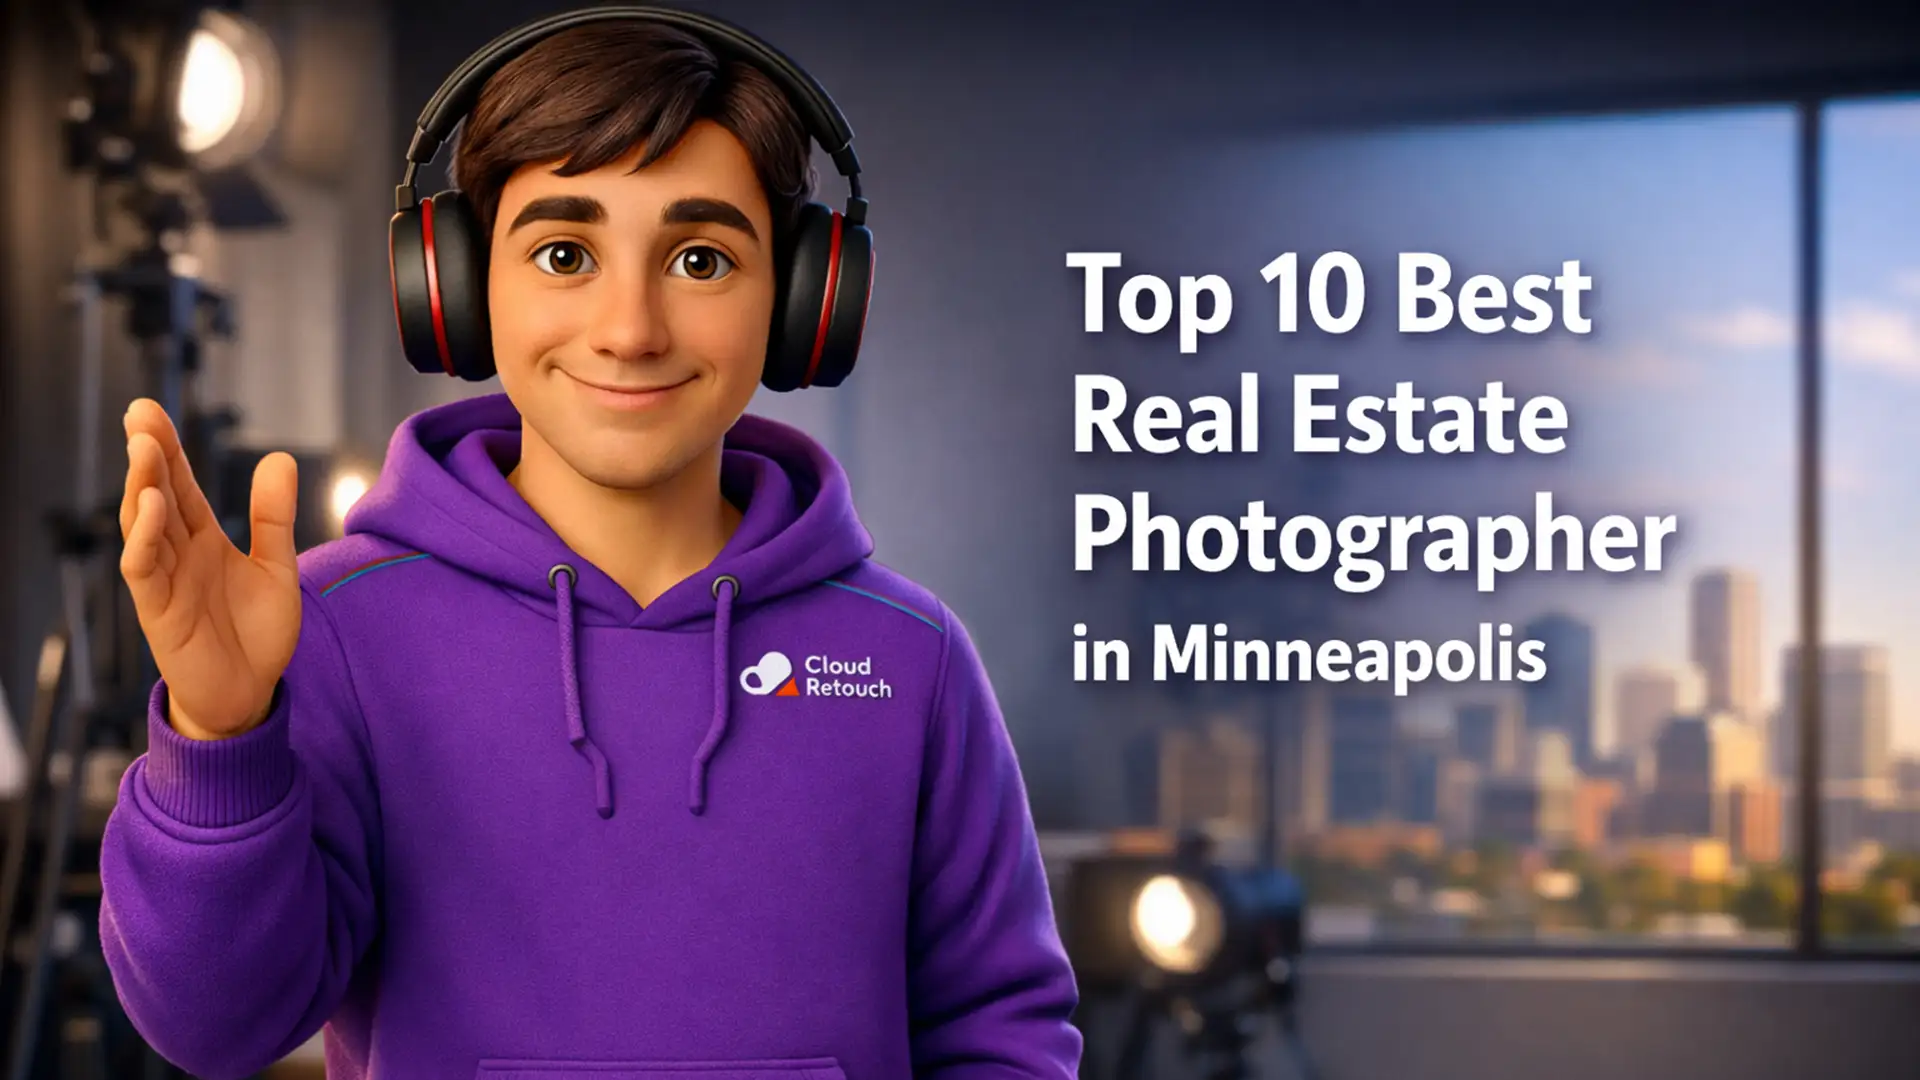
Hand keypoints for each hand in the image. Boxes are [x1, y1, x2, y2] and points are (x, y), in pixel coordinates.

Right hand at [119, 399, 301, 740]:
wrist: (252, 694)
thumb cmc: (258, 633)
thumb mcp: (277, 566)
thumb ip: (273, 517)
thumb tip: (278, 458)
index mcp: (203, 539)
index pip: (181, 484)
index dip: (168, 449)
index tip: (151, 411)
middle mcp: (178, 554)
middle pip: (157, 494)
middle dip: (147, 454)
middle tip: (140, 413)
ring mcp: (164, 581)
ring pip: (144, 526)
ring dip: (142, 487)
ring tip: (145, 449)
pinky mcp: (158, 611)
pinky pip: (143, 569)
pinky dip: (145, 538)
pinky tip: (151, 508)